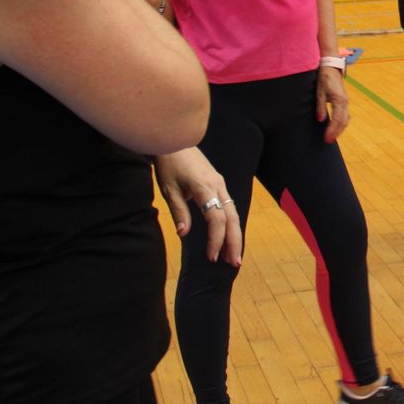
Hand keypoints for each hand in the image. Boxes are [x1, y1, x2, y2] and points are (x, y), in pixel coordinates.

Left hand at [154, 147, 242, 265]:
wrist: (174, 140)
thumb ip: (179, 211)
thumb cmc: (169, 164)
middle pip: (232, 218)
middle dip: (234, 242)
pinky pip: (229, 207)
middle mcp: (218, 186)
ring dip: (235, 235)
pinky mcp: (218, 184)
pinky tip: (228, 236)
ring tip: (233, 256)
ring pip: (233, 213)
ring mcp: (220, 184)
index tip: (210, 257)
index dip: (216, 239)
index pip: (216, 219)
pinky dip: (230, 224)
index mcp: (205, 187)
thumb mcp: (169, 189)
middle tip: (234, 264)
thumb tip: (184, 233)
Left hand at [315, 65, 350, 141]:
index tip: (326, 138)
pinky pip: (345, 115)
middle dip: (336, 132)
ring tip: (331, 137)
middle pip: (343, 122)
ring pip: (345, 119)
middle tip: (328, 141)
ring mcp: (346, 102)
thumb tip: (320, 120)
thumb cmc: (324, 78)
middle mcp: (345, 102)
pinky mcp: (344, 101)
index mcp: (339, 100)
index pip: (337, 119)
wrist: (331, 68)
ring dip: (339, 129)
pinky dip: (341, 124)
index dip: (332, 130)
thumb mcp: (319, 92)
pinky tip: (335, 128)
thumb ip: (320, 106)